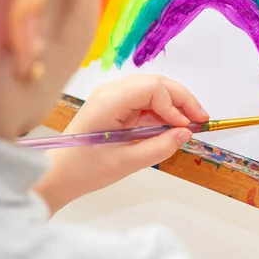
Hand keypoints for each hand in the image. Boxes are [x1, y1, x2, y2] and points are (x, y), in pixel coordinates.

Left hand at [34, 75, 207, 213]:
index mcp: (110, 100)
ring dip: (174, 105)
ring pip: (153, 91)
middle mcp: (112, 92)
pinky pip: (146, 103)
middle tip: (201, 120)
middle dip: (181, 100)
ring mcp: (114, 98)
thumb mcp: (127, 162)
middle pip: (156, 84)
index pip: (153, 88)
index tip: (186, 127)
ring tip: (191, 124)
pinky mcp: (116, 108)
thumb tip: (186, 133)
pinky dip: (162, 113)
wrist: (57, 175)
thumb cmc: (85, 169)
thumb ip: (160, 146)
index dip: (174, 105)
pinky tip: (173, 126)